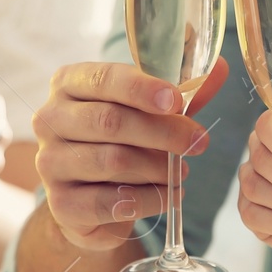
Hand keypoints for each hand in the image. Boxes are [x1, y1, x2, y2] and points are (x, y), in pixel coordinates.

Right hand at [31, 59, 226, 251]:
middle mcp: (50, 119)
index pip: (103, 79)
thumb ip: (184, 91)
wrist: (93, 196)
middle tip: (199, 141)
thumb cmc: (124, 139)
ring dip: (158, 168)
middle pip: (109, 121)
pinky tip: (168, 195)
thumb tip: (221, 67)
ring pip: (112, 161)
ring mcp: (50, 162)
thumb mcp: (152, 110)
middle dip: (162, 132)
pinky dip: (148, 199)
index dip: (141, 89)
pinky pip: (109, 202)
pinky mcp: (60, 204)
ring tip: (183, 171)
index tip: (176, 100)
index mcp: (69, 84)